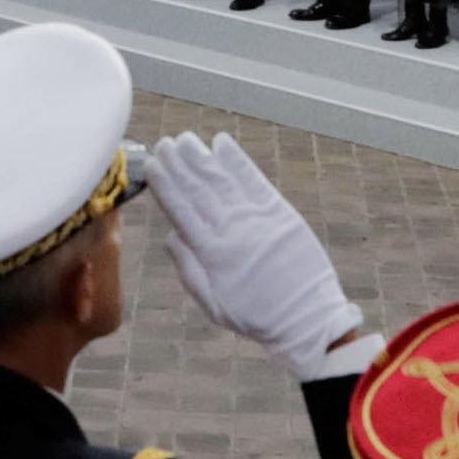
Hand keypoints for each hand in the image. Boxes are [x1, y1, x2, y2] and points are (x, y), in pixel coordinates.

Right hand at [147, 134, 366, 379]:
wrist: (306, 319)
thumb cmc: (257, 316)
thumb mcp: (213, 305)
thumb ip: (189, 269)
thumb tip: (170, 237)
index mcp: (211, 253)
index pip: (180, 210)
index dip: (165, 185)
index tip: (152, 165)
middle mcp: (231, 230)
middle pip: (198, 190)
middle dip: (179, 165)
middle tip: (165, 143)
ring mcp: (256, 218)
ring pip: (222, 180)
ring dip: (203, 157)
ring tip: (186, 139)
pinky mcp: (280, 212)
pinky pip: (253, 180)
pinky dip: (237, 161)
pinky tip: (222, 143)